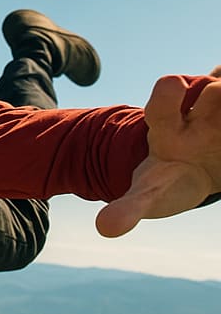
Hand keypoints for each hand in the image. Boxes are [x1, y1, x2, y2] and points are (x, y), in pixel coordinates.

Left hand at [96, 71, 220, 236]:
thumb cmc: (168, 182)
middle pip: (211, 88)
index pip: (163, 102)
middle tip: (218, 93)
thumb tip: (105, 229)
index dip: (167, 93)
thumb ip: (129, 208)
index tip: (172, 84)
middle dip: (216, 89)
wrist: (198, 171)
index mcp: (165, 127)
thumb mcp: (149, 193)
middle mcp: (196, 113)